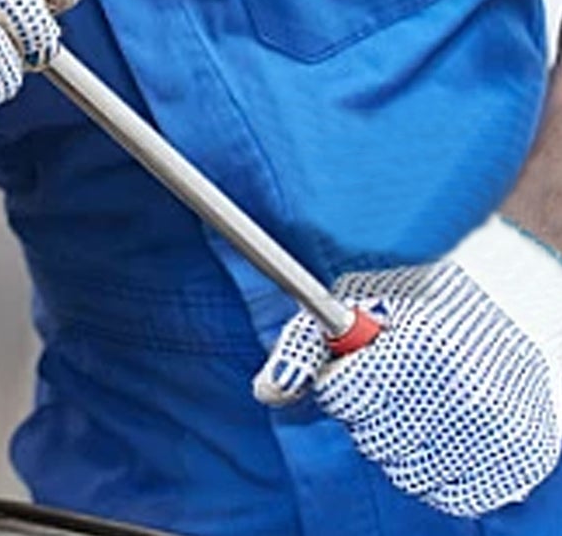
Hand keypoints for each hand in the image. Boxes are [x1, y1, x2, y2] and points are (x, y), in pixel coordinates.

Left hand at [254, 217, 561, 516]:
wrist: (490, 300)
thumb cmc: (410, 294)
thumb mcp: (353, 297)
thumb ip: (305, 344)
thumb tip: (267, 392)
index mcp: (423, 342)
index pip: (343, 395)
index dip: (339, 381)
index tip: (353, 364)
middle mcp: (466, 390)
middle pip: (376, 439)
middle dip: (368, 413)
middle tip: (388, 381)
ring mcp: (500, 428)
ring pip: (409, 473)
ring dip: (399, 445)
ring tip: (414, 400)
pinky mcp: (523, 454)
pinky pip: (456, 497)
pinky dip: (437, 473)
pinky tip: (436, 433)